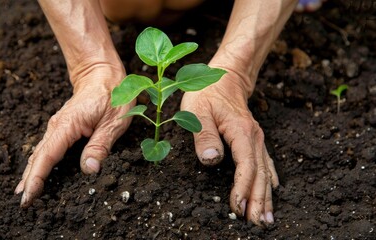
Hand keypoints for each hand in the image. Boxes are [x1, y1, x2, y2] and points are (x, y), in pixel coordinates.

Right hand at [14, 63, 133, 207]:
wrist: (102, 73)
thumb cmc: (112, 94)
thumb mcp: (114, 121)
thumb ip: (100, 145)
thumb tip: (89, 169)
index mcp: (68, 125)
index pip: (48, 156)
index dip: (37, 177)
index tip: (28, 195)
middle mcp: (58, 126)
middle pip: (39, 157)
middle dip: (29, 180)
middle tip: (23, 202)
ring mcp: (58, 126)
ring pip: (41, 153)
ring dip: (32, 172)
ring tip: (24, 192)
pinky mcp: (62, 127)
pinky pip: (47, 148)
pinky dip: (40, 162)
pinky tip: (37, 173)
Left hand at [180, 69, 278, 224]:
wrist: (225, 76)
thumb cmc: (208, 92)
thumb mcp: (197, 110)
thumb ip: (204, 135)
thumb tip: (211, 160)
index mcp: (241, 133)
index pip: (246, 166)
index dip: (243, 189)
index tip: (238, 208)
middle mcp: (254, 138)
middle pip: (260, 174)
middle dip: (259, 201)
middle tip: (259, 224)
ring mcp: (256, 139)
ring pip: (265, 172)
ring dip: (267, 196)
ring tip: (268, 218)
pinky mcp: (254, 139)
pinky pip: (265, 163)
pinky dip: (268, 180)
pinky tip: (273, 190)